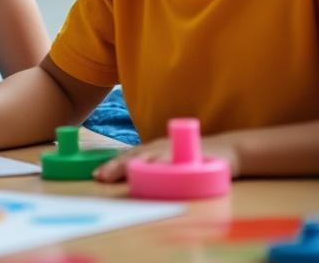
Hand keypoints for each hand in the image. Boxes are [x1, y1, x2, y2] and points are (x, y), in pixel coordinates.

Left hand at [93, 132, 240, 182]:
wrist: (227, 149)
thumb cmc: (191, 156)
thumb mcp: (168, 159)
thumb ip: (151, 166)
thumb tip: (130, 178)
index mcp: (152, 149)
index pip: (128, 156)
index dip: (112, 165)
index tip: (97, 176)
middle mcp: (160, 147)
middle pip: (135, 156)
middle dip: (117, 166)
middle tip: (102, 176)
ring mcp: (176, 150)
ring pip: (152, 157)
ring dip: (137, 166)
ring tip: (122, 174)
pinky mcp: (192, 156)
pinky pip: (177, 161)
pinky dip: (166, 165)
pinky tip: (157, 170)